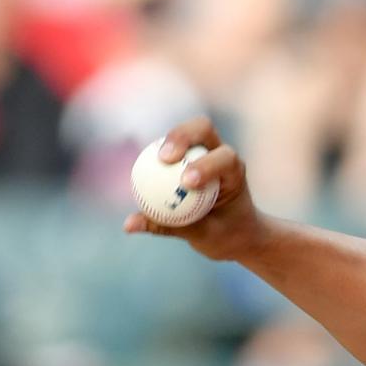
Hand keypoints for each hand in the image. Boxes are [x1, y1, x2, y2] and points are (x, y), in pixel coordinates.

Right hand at [125, 117, 263, 263]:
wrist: (236, 232)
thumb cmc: (224, 235)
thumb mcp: (202, 237)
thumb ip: (168, 227)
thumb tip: (128, 224)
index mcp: (235, 173)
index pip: (225, 158)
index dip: (206, 164)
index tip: (186, 182)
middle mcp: (221, 154)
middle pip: (204, 129)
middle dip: (183, 136)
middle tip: (164, 158)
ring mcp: (205, 150)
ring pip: (187, 131)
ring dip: (170, 139)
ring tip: (155, 158)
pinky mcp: (189, 153)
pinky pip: (171, 147)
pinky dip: (157, 152)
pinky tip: (142, 165)